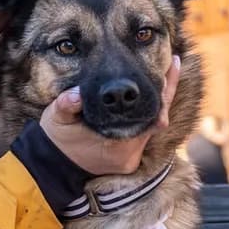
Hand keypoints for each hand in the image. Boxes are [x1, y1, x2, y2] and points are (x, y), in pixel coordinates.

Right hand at [39, 56, 181, 175]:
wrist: (55, 166)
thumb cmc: (58, 138)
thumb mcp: (57, 118)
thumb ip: (66, 105)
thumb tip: (75, 95)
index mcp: (117, 142)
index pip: (152, 114)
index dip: (164, 90)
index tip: (171, 66)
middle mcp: (131, 152)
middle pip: (159, 117)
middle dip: (167, 91)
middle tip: (173, 63)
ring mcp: (133, 158)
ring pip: (154, 124)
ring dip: (160, 102)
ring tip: (166, 73)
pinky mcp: (131, 160)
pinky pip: (146, 132)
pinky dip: (150, 113)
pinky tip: (152, 93)